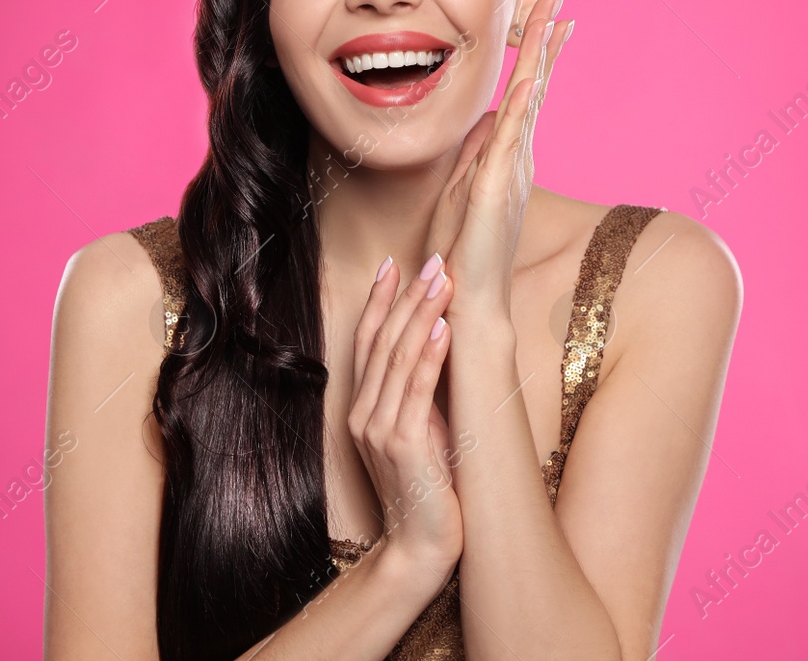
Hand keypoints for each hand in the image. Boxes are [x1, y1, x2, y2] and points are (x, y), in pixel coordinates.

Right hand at [347, 252, 461, 575]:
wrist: (420, 548)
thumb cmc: (429, 491)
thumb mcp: (420, 433)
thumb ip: (418, 396)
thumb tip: (437, 348)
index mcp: (363, 409)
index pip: (367, 343)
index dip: (379, 301)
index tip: (393, 264)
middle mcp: (363, 415)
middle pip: (381, 342)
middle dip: (407, 297)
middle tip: (433, 259)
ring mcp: (379, 430)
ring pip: (397, 359)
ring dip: (421, 315)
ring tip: (441, 280)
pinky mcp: (402, 445)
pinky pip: (415, 391)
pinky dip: (429, 356)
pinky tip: (444, 328)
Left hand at [425, 0, 570, 322]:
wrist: (467, 300)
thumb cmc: (461, 252)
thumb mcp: (461, 187)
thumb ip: (476, 150)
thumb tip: (489, 114)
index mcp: (509, 156)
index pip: (529, 94)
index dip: (539, 54)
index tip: (552, 17)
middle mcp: (518, 158)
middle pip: (537, 86)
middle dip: (546, 40)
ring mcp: (511, 171)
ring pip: (529, 102)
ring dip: (539, 59)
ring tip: (552, 18)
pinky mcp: (496, 189)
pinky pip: (510, 140)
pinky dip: (521, 108)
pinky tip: (529, 79)